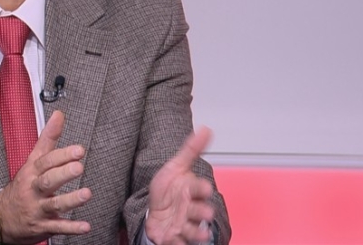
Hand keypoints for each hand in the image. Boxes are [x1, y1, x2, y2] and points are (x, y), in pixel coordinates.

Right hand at [0, 110, 92, 243]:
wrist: (2, 217)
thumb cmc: (22, 186)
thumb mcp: (32, 160)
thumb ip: (48, 138)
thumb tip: (59, 115)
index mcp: (32, 172)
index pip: (46, 161)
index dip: (62, 155)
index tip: (78, 150)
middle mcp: (34, 190)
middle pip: (47, 181)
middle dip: (63, 174)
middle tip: (78, 167)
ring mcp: (38, 209)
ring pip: (54, 204)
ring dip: (70, 200)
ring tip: (86, 194)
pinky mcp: (43, 226)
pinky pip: (57, 228)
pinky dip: (71, 228)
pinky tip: (85, 226)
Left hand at [144, 127, 215, 244]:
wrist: (157, 212)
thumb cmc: (170, 189)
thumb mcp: (176, 166)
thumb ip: (191, 149)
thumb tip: (205, 128)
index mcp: (191, 191)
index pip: (198, 188)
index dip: (201, 188)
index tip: (203, 187)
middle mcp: (190, 209)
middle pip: (199, 212)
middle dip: (202, 213)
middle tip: (206, 213)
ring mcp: (183, 225)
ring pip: (193, 231)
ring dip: (197, 233)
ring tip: (201, 235)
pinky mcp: (174, 238)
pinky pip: (178, 243)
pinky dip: (178, 243)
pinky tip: (176, 240)